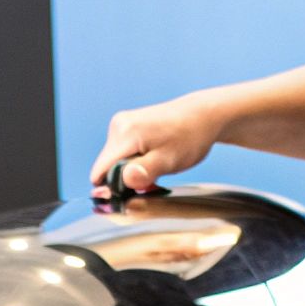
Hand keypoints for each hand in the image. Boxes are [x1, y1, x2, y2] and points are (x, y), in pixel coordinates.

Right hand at [89, 90, 227, 193]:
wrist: (204, 115)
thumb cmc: (190, 137)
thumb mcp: (169, 160)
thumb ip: (143, 173)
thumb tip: (122, 182)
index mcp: (124, 134)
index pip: (100, 172)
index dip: (113, 188)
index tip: (135, 191)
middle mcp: (118, 126)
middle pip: (106, 167)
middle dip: (125, 180)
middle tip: (153, 181)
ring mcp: (121, 124)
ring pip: (114, 162)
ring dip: (131, 172)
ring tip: (156, 168)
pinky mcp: (126, 126)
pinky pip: (121, 153)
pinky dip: (134, 162)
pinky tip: (152, 160)